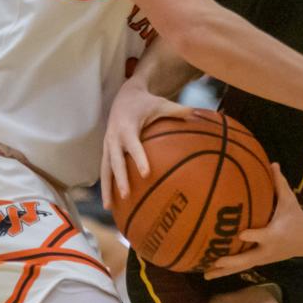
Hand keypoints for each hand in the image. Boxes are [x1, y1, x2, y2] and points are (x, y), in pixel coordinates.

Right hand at [100, 82, 194, 208]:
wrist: (124, 95)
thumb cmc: (146, 102)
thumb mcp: (161, 103)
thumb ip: (177, 110)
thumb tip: (196, 114)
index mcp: (127, 128)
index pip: (134, 146)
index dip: (139, 159)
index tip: (146, 174)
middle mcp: (114, 138)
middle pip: (116, 162)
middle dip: (120, 179)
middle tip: (127, 196)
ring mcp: (108, 145)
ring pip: (105, 169)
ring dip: (107, 188)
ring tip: (109, 207)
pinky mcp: (106, 149)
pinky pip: (105, 168)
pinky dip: (106, 184)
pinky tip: (110, 202)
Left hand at [204, 163, 302, 278]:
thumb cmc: (297, 218)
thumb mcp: (290, 200)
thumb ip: (279, 183)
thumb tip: (272, 163)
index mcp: (273, 234)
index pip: (260, 235)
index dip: (250, 235)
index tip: (238, 234)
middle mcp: (266, 249)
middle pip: (247, 259)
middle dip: (230, 261)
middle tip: (213, 260)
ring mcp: (263, 258)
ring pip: (241, 267)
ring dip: (224, 271)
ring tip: (205, 275)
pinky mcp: (261, 262)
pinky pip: (242, 267)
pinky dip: (228, 271)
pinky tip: (213, 271)